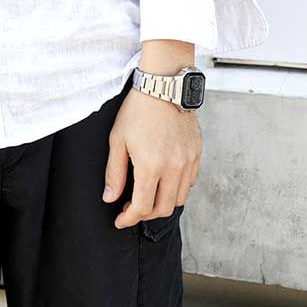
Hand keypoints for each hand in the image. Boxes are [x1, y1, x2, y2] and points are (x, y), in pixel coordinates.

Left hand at [102, 87, 200, 228]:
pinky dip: (177, 188)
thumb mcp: (118, 139)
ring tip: (148, 194)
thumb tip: (110, 198)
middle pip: (163, 209)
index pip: (142, 208)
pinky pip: (190, 182)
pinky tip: (164, 179)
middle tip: (131, 208)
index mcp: (151, 166)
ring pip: (179, 199)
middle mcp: (173, 168)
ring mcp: (188, 162)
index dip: (129, 219)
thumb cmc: (138, 109)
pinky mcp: (196, 154)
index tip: (120, 220)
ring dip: (162, 203)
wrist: (164, 86)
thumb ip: (114, 172)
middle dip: (145, 214)